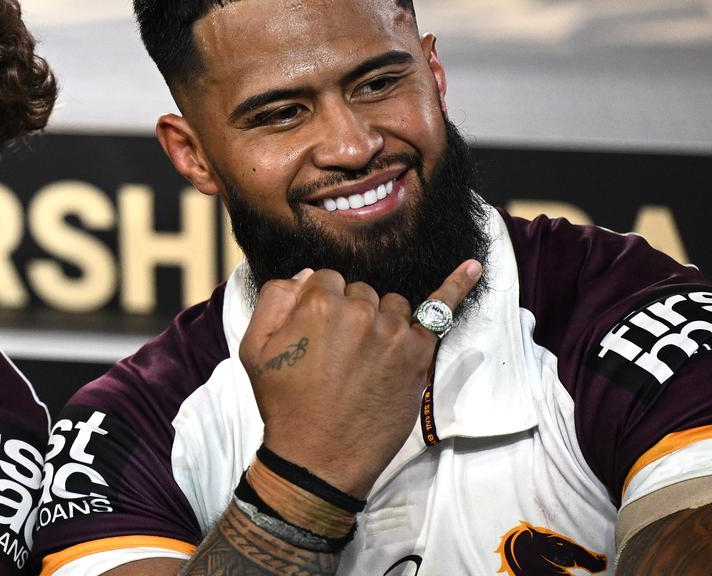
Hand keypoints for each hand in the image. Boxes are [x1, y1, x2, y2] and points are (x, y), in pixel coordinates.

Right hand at [238, 260, 481, 497]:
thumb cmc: (285, 404)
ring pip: (390, 305)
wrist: (318, 458)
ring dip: (381, 322)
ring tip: (364, 360)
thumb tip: (305, 276)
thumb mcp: (254, 348)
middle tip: (337, 355)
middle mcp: (359, 311)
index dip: (320, 305)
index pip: (326, 279)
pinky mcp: (418, 355)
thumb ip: (274, 299)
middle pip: (360, 292)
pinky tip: (473, 268)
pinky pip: (440, 312)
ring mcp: (393, 332)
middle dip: (349, 314)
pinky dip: (456, 287)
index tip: (316, 334)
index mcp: (317, 303)